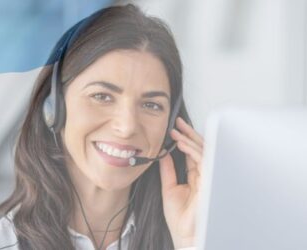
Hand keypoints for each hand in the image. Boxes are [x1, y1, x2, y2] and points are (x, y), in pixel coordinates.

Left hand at [159, 117, 203, 247]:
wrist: (185, 235)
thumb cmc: (180, 218)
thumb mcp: (169, 188)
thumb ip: (168, 170)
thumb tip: (163, 154)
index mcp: (195, 177)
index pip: (192, 153)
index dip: (184, 139)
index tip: (175, 128)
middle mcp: (204, 175)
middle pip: (200, 149)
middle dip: (190, 134)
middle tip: (178, 122)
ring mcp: (209, 177)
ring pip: (203, 151)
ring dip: (189, 139)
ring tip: (177, 131)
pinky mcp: (210, 180)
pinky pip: (203, 160)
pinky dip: (192, 150)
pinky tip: (181, 143)